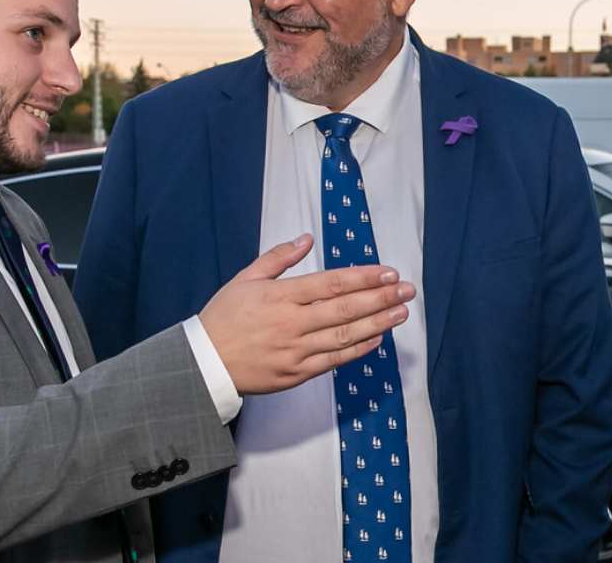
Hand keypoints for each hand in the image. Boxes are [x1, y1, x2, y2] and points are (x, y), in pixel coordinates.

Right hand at [199, 234, 413, 394]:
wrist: (205, 363)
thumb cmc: (222, 318)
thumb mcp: (245, 280)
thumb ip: (278, 258)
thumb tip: (306, 239)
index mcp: (279, 296)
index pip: (330, 283)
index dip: (362, 277)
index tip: (387, 272)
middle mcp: (291, 323)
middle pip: (344, 309)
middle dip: (380, 298)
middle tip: (406, 290)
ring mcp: (295, 350)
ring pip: (344, 335)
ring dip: (377, 323)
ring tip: (401, 312)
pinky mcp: (296, 373)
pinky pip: (334, 360)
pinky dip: (358, 350)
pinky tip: (377, 339)